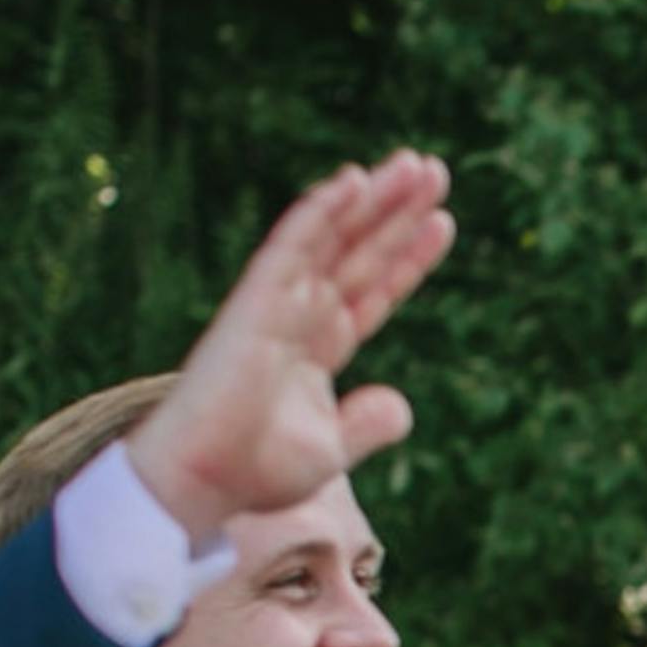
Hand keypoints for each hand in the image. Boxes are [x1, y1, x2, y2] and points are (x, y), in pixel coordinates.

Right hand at [124, 150, 456, 540]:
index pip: (372, 289)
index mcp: (318, 346)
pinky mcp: (254, 302)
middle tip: (434, 170)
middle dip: (396, 213)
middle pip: (358, 252)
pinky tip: (353, 181)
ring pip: (333, 238)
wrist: (204, 482)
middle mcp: (299, 315)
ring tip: (416, 165)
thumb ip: (367, 425)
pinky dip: (320, 212)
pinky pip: (291, 247)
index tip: (443, 223)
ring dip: (373, 200)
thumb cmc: (254, 471)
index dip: (407, 257)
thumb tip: (402, 404)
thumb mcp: (330, 450)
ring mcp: (276, 304)